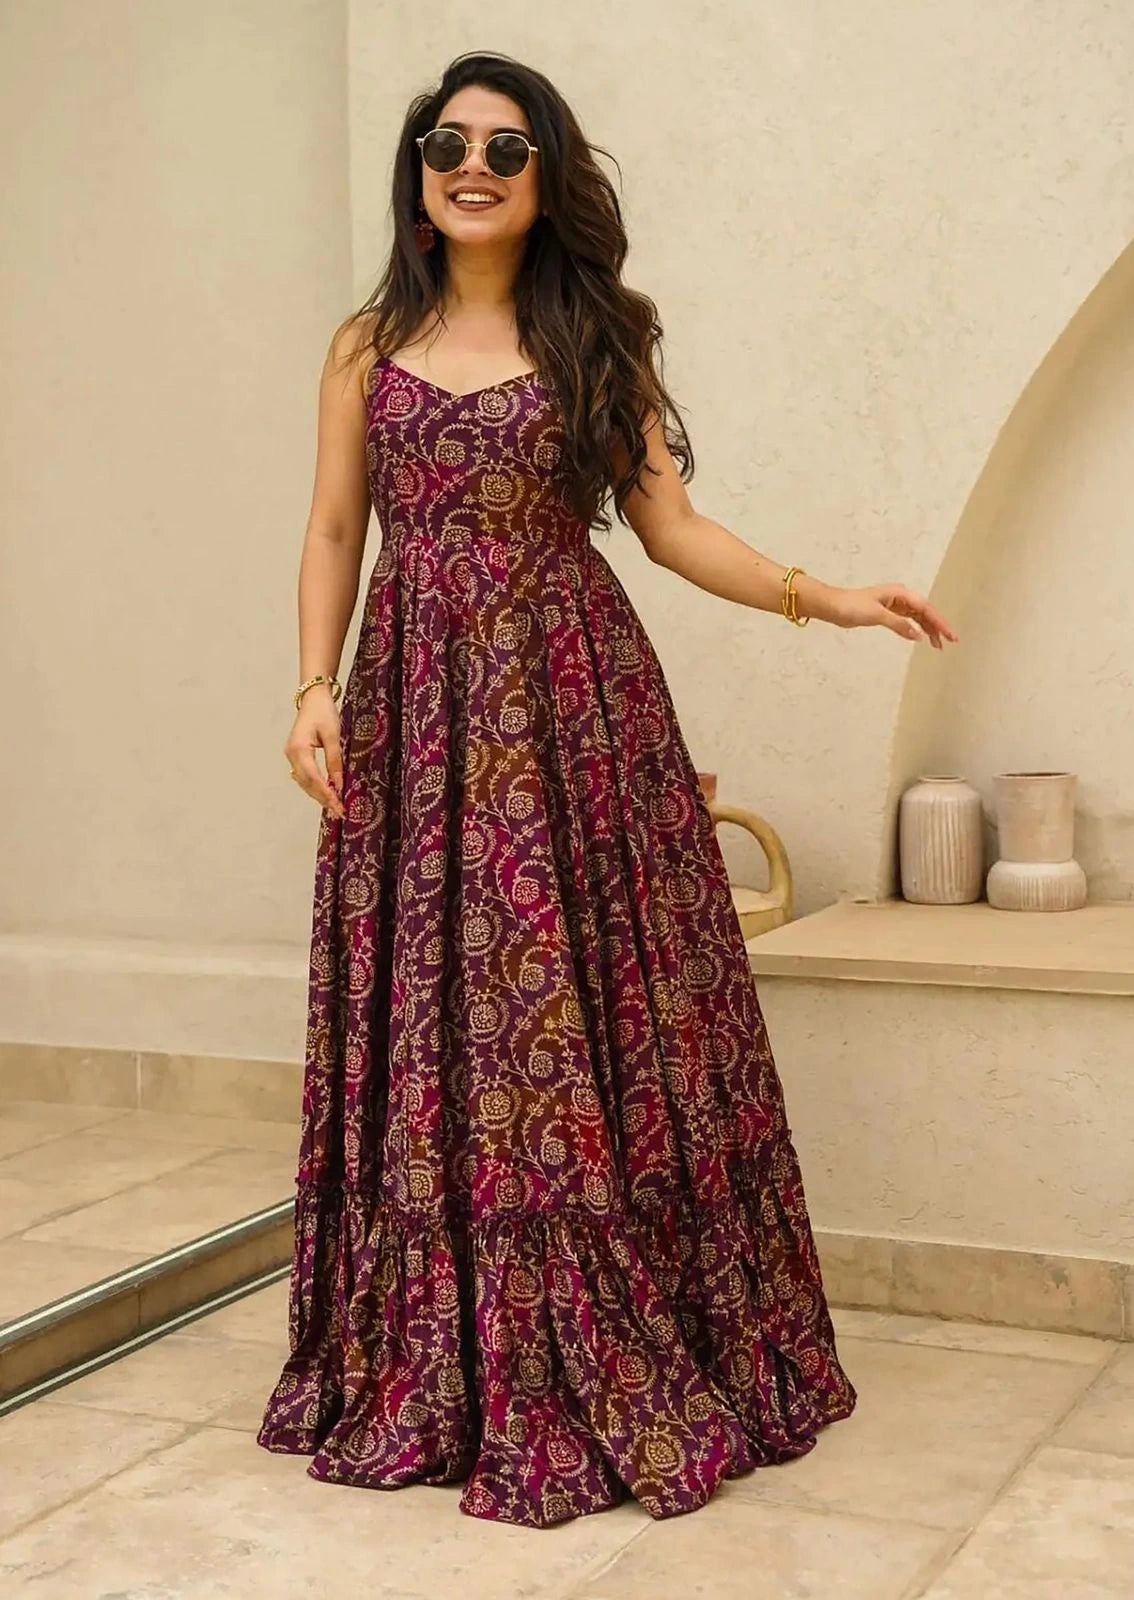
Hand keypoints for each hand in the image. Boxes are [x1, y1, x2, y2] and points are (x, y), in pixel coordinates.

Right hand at [285, 688, 344, 817]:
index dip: (326, 794)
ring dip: (319, 795)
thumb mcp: (334, 736)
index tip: (338, 806)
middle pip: (307, 784)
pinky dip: (315, 786)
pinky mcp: (296, 755)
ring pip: (304, 782)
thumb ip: (335, 761)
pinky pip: (304, 776)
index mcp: (299, 749)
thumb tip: (339, 784)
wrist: (313, 698)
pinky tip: (327, 793)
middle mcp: (291, 755)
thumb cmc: (323, 712)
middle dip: (323, 799)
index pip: (313, 778)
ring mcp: (291, 755)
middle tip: (339, 812)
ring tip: (334, 807)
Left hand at [828, 583, 957, 647]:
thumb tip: (918, 635)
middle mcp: (900, 597)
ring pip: (917, 617)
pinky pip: (907, 621)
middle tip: (951, 642)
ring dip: (928, 629)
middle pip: (925, 612)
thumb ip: (899, 625)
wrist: (832, 606)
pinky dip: (914, 629)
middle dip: (938, 626)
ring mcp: (894, 605)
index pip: (925, 608)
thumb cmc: (852, 606)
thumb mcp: (877, 615)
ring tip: (938, 645)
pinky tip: (920, 638)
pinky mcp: (887, 613)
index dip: (939, 622)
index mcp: (900, 593)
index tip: (950, 635)